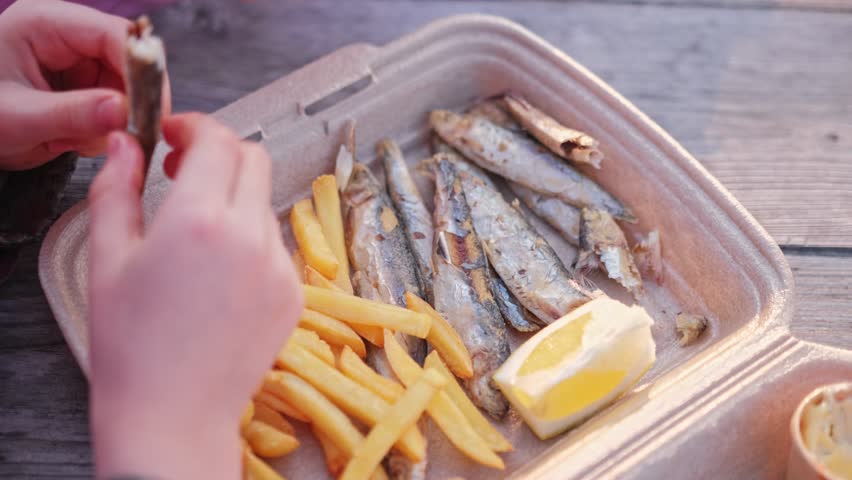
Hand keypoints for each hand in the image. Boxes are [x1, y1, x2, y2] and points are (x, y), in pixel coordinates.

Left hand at [0, 0, 170, 169]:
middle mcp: (67, 37)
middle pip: (130, 62)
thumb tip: (123, 111)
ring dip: (118, 121)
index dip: (141, 71)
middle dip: (132, 102)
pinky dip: (109, 129)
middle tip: (128, 136)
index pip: (115, 35)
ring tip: (80, 141)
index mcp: (45, 24)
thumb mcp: (18, 118)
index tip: (151, 111)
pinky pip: (117, 106)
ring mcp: (78, 63)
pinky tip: (78, 140)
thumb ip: (72, 114)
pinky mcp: (84, 87)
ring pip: (129, 89)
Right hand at [87, 114, 300, 478]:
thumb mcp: (108, 259)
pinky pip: (276, 247)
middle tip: (184, 173)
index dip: (194, 126)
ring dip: (234, 201)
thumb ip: (116, 188)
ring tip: (196, 242)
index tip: (172, 136)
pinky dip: (252, 242)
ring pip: (264, 204)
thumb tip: (127, 143)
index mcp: (199, 220)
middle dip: (220, 153)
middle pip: (253, 159)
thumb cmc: (131, 343)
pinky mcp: (295, 294)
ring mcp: (280, 266)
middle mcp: (251, 236)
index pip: (216, 139)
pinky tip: (220, 279)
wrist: (174, 416)